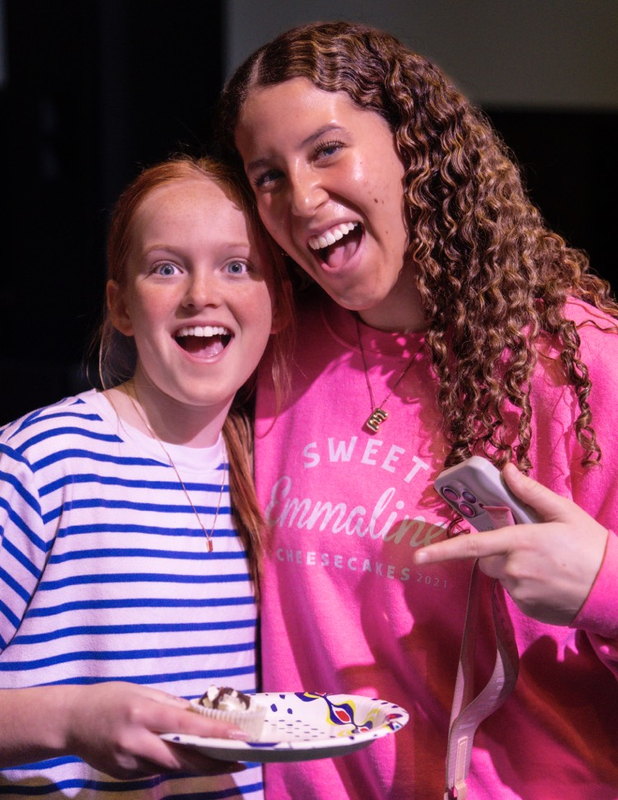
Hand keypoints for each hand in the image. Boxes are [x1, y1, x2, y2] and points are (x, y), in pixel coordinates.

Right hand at [62, 682, 247, 778]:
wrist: (70, 722)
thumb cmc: (109, 698)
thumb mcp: (142, 691)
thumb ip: (172, 705)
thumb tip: (202, 716)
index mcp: (141, 713)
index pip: (184, 725)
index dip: (213, 733)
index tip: (239, 737)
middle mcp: (135, 741)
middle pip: (181, 758)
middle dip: (213, 761)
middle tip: (241, 760)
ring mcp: (128, 763)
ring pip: (171, 768)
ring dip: (198, 765)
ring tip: (224, 759)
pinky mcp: (124, 776)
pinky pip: (157, 771)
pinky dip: (175, 765)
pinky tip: (190, 759)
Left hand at [415, 463, 608, 624]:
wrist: (614, 588)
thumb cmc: (590, 545)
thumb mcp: (563, 512)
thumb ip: (530, 493)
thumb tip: (506, 470)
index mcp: (519, 541)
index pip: (471, 546)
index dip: (441, 552)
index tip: (417, 558)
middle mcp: (514, 568)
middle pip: (484, 559)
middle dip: (494, 550)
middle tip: (524, 543)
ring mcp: (520, 591)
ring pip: (499, 574)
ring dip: (510, 566)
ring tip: (544, 562)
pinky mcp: (527, 608)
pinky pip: (513, 591)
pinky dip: (523, 583)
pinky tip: (548, 579)